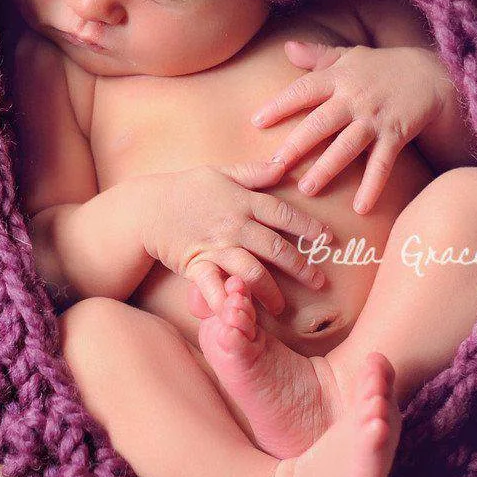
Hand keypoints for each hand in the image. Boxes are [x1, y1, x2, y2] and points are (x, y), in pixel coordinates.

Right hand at [127, 163, 335, 317]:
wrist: (149, 208)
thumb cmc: (188, 189)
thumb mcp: (222, 172)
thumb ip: (254, 172)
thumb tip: (285, 164)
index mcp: (243, 201)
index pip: (283, 214)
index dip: (308, 226)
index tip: (327, 239)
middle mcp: (234, 225)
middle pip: (275, 248)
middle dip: (300, 267)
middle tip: (318, 282)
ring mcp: (216, 246)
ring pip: (251, 270)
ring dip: (270, 291)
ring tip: (283, 308)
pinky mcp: (198, 265)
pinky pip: (213, 285)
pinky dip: (225, 300)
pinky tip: (238, 313)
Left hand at [251, 42, 450, 213]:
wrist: (432, 73)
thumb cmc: (382, 67)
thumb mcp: (350, 55)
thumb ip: (317, 55)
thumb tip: (287, 46)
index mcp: (339, 78)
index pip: (304, 90)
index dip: (280, 104)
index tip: (255, 122)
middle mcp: (355, 98)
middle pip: (321, 122)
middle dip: (297, 144)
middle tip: (275, 166)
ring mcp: (375, 118)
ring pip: (348, 146)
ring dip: (328, 168)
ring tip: (307, 189)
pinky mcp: (396, 134)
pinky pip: (382, 163)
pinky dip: (372, 185)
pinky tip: (360, 208)